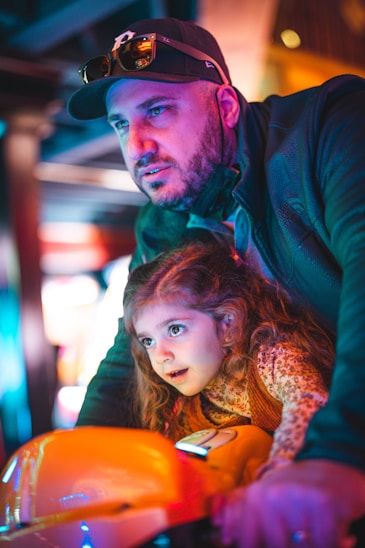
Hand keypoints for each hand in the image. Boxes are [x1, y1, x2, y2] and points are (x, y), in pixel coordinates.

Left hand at [211, 459, 364, 547]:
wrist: (333, 467)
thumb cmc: (296, 491)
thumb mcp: (266, 498)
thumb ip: (240, 514)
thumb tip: (220, 529)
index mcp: (253, 498)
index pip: (248, 542)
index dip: (255, 545)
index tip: (265, 542)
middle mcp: (272, 496)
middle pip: (275, 546)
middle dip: (289, 544)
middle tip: (297, 534)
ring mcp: (297, 498)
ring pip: (300, 547)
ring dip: (311, 543)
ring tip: (313, 530)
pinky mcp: (324, 504)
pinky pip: (325, 544)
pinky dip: (333, 542)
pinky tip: (330, 530)